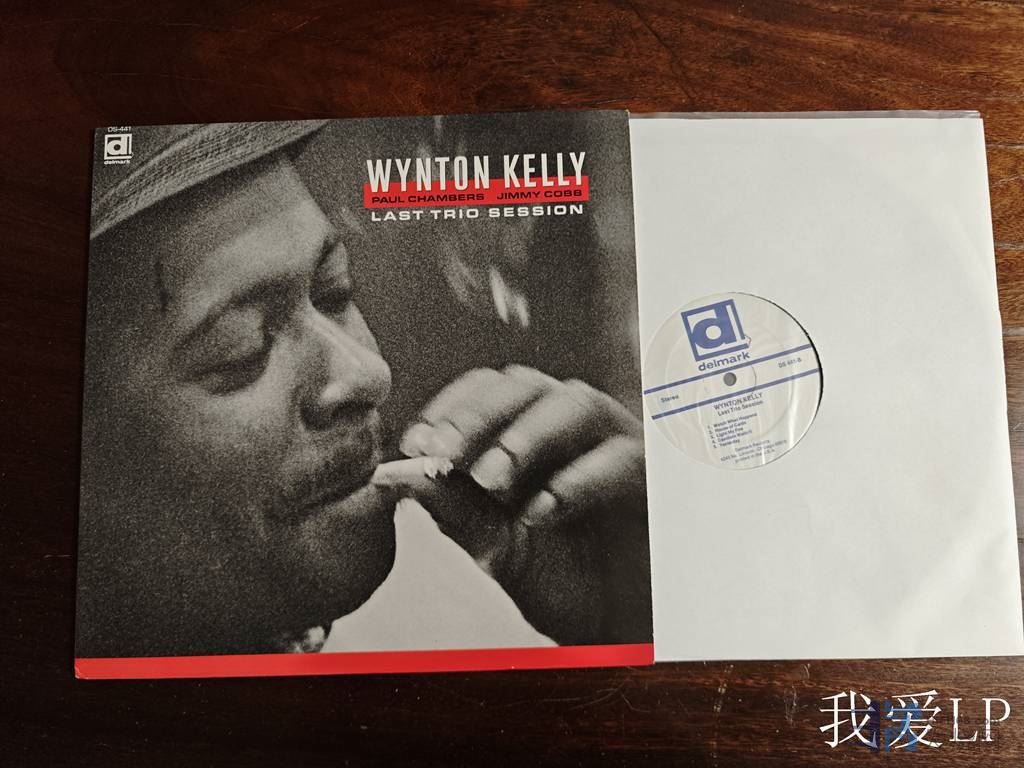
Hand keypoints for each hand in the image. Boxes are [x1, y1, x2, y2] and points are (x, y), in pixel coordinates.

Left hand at [397, 365, 651, 645]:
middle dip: (479, 414)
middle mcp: (569, 426)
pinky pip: (619, 456)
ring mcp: (612, 442)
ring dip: (526, 436)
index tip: (417, 443)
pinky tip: (542, 512)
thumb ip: (453, 509)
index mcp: (528, 431)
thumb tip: (398, 477)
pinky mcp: (650, 473)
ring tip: (492, 481)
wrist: (616, 622)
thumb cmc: (557, 574)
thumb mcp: (494, 545)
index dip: (451, 408)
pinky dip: (576, 479)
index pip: (487, 390)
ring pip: (574, 403)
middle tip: (445, 453)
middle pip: (525, 384)